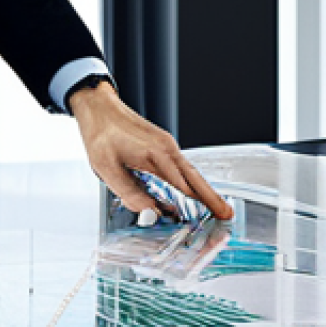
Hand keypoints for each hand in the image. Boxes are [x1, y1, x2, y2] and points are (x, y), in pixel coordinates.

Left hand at [70, 80, 232, 220]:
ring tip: (216, 208)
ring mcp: (165, 144)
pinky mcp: (161, 143)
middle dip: (212, 198)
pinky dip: (191, 179)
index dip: (200, 205)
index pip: (185, 186)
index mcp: (156, 154)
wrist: (97, 106)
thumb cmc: (100, 133)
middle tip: (227, 216)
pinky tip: (192, 190)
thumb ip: (129, 193)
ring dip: (203, 189)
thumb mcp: (106, 168)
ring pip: (190, 171)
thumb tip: (150, 214)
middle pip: (195, 178)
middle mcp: (166, 148)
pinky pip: (181, 165)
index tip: (214, 220)